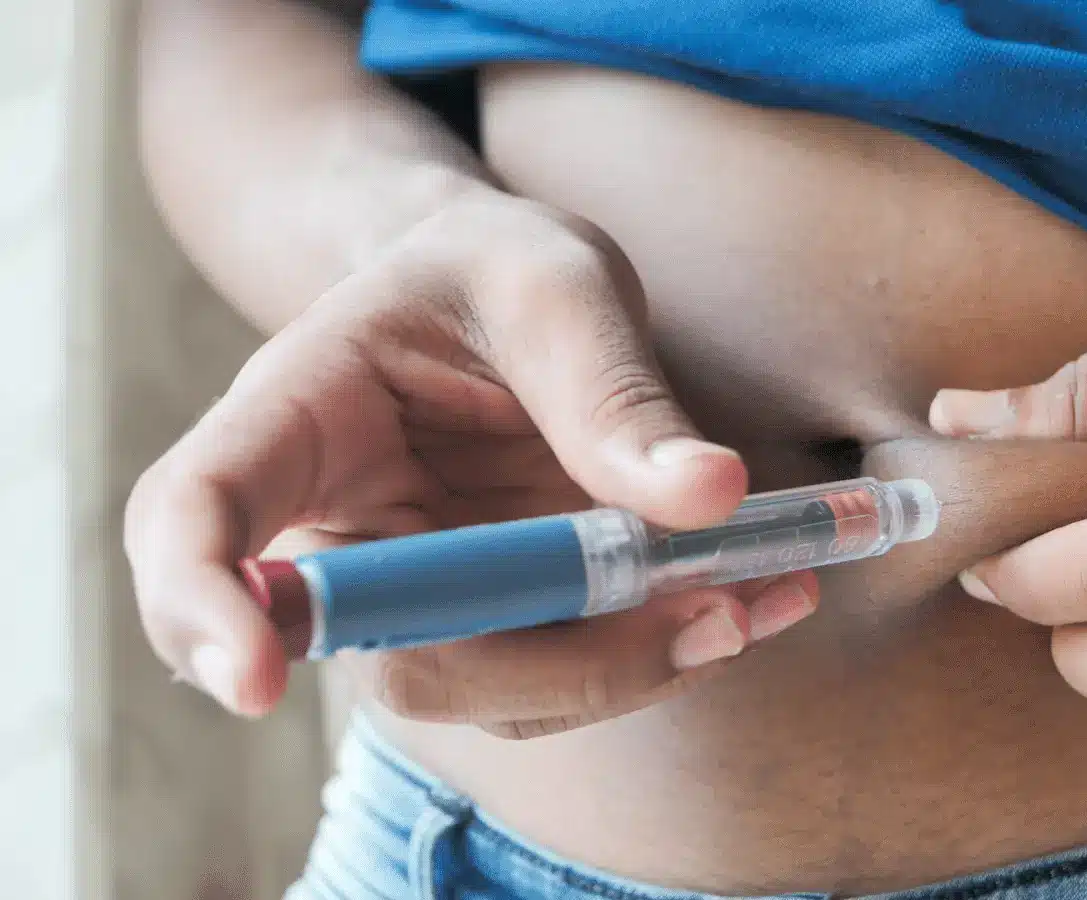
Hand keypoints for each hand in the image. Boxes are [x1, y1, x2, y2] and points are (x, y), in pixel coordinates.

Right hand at [124, 190, 818, 738]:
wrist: (511, 294)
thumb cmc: (501, 267)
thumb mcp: (561, 285)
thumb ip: (614, 388)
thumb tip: (709, 496)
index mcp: (294, 414)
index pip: (196, 520)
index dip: (202, 610)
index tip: (250, 682)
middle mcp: (336, 527)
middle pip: (389, 651)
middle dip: (553, 660)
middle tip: (710, 618)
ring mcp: (416, 590)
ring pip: (491, 686)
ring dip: (632, 667)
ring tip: (758, 598)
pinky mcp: (494, 620)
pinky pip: (558, 673)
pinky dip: (658, 652)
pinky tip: (749, 600)